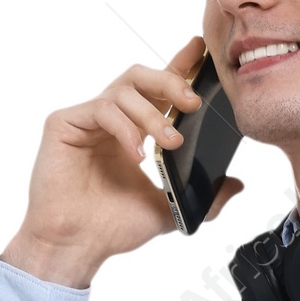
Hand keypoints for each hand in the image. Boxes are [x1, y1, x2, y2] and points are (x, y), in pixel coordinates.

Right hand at [1, 35, 244, 287]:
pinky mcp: (64, 123)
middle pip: (141, 78)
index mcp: (132, 131)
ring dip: (153, 114)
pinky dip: (124, 128)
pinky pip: (101, 108)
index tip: (201, 53)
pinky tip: (136, 154)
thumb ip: (202, 197)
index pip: (158, 90)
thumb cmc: (111, 229)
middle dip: (171, 82)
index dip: (178, 66)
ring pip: (124, 90)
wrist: (75, 247)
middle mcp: (110, 120)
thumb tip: (236, 185)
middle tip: (193, 102)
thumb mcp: (167, 210)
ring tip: (170, 141)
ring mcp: (86, 119)